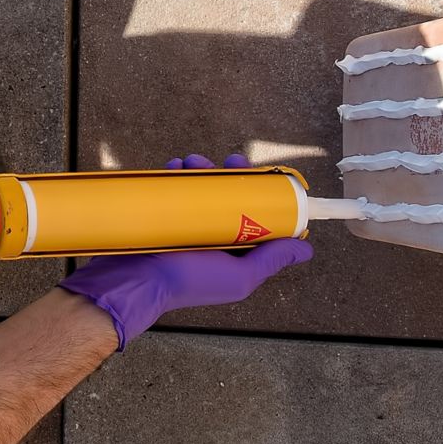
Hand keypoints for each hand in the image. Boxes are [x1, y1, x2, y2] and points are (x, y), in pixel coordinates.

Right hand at [56, 153, 313, 348]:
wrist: (135, 281)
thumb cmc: (190, 283)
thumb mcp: (239, 276)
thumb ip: (270, 261)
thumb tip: (307, 249)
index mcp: (232, 249)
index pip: (253, 214)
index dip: (258, 191)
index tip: (259, 173)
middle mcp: (209, 234)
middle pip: (226, 195)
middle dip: (229, 173)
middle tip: (230, 160)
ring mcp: (183, 223)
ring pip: (199, 187)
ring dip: (201, 168)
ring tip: (193, 161)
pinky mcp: (160, 214)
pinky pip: (171, 188)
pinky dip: (175, 173)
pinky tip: (175, 166)